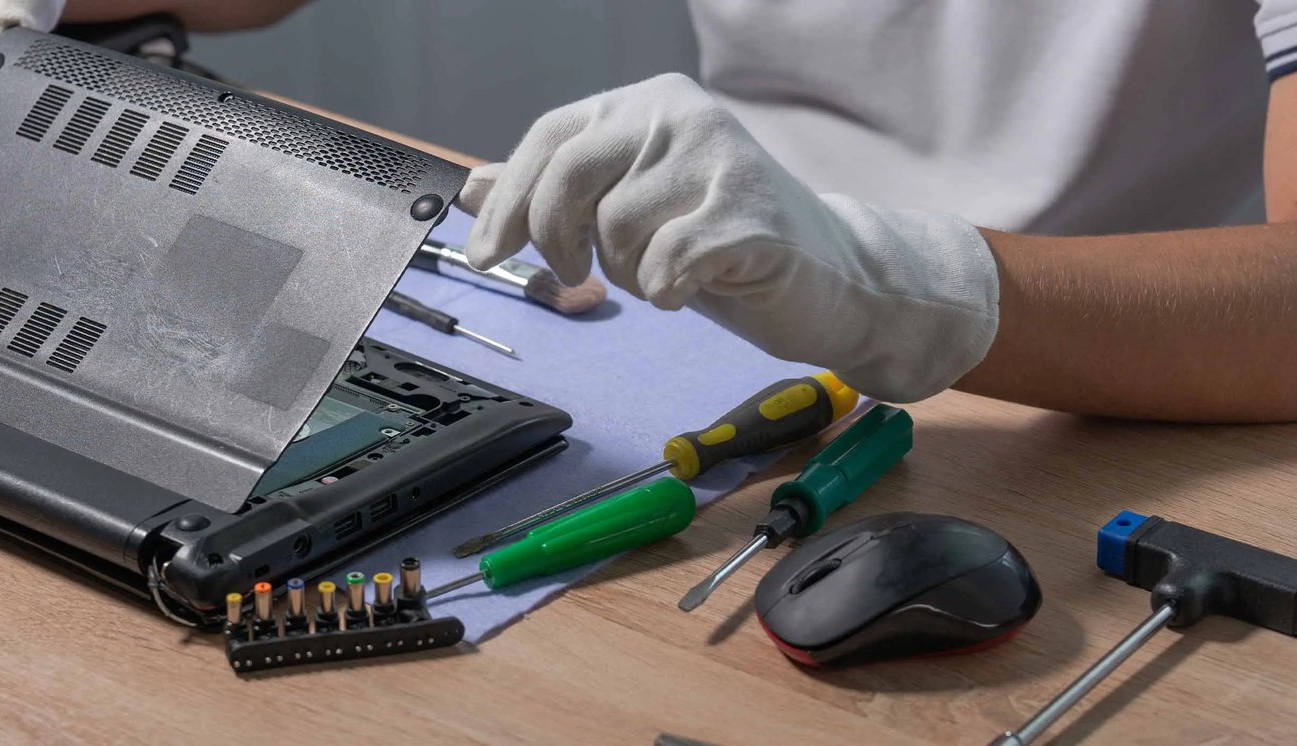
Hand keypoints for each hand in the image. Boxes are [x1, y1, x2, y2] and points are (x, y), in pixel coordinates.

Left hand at [458, 73, 1000, 401]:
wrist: (829, 276)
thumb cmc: (717, 240)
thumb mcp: (624, 210)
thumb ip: (551, 193)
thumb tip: (466, 187)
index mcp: (646, 102)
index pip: (549, 139)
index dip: (508, 202)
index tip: (484, 254)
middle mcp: (681, 113)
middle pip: (569, 178)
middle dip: (559, 241)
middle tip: (578, 274)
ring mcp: (719, 158)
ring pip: (616, 232)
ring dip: (630, 273)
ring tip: (670, 270)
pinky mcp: (750, 213)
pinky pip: (667, 263)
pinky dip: (669, 291)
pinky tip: (694, 288)